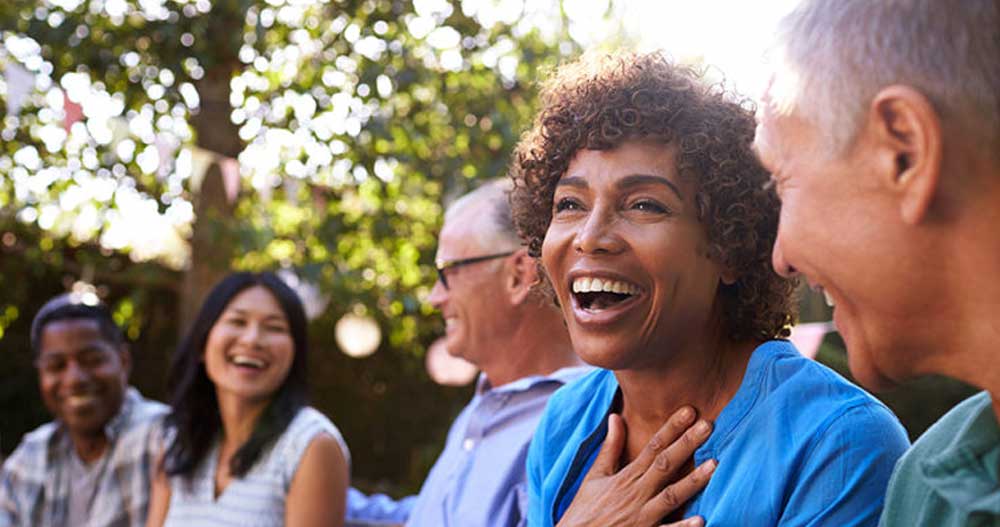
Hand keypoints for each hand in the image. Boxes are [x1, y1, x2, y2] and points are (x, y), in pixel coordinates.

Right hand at [556, 407, 715, 526]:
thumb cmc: (585, 509)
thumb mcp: (595, 475)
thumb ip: (610, 447)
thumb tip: (616, 416)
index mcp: (626, 477)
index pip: (653, 447)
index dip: (672, 428)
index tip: (690, 411)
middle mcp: (636, 494)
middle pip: (665, 465)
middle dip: (687, 444)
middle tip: (709, 425)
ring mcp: (642, 517)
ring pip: (671, 496)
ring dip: (693, 481)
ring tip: (714, 465)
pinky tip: (701, 519)